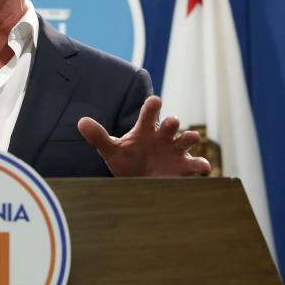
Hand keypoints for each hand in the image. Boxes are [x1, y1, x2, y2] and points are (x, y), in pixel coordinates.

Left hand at [77, 95, 210, 176]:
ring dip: (190, 138)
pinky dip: (201, 165)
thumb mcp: (111, 150)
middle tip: (172, 122)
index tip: (154, 101)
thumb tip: (81, 121)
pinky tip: (203, 168)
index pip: (149, 114)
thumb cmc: (126, 161)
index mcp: (146, 130)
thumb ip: (98, 136)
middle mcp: (163, 137)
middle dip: (173, 123)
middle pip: (171, 126)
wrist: (138, 183)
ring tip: (192, 137)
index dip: (152, 107)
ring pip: (186, 140)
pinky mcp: (184, 167)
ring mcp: (175, 151)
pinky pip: (196, 165)